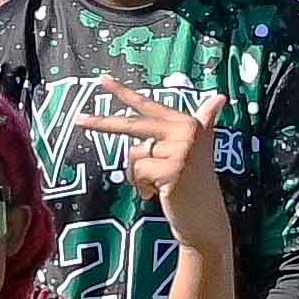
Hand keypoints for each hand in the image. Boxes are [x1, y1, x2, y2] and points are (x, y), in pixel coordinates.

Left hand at [76, 84, 228, 243]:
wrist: (205, 218)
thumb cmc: (196, 184)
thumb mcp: (199, 150)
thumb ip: (206, 122)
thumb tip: (221, 97)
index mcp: (188, 123)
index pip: (149, 105)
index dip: (124, 92)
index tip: (101, 79)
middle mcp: (186, 131)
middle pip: (132, 125)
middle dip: (102, 123)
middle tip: (77, 119)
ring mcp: (180, 150)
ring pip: (135, 155)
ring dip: (138, 175)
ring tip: (157, 186)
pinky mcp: (172, 168)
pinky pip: (138, 171)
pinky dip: (141, 186)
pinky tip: (157, 194)